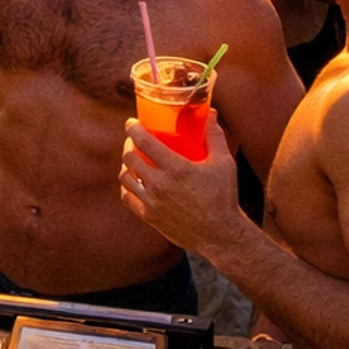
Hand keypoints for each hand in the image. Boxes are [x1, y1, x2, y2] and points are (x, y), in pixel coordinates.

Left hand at [119, 112, 243, 255]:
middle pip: (130, 157)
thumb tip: (211, 113)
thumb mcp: (224, 163)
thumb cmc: (223, 198)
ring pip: (125, 177)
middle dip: (129, 144)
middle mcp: (160, 184)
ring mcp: (152, 202)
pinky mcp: (149, 216)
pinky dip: (126, 187)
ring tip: (133, 160)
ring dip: (126, 165)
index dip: (133, 128)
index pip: (144, 141)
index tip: (131, 123)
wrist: (220, 236)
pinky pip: (127, 197)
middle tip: (134, 141)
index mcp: (176, 168)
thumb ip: (215, 136)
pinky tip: (132, 181)